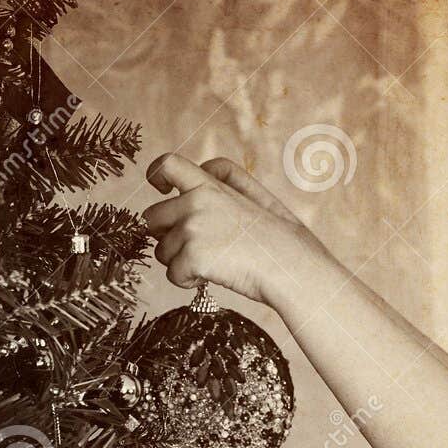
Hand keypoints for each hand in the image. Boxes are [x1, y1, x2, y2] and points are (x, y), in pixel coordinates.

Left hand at [142, 153, 324, 308]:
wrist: (294, 269)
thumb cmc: (283, 240)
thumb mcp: (259, 198)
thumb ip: (229, 181)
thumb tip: (204, 171)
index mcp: (211, 185)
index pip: (168, 164)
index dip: (156, 174)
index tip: (159, 187)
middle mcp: (196, 202)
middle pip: (152, 217)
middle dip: (166, 235)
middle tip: (193, 249)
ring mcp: (192, 229)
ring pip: (162, 251)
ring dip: (180, 262)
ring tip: (213, 265)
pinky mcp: (193, 257)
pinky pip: (173, 275)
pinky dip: (188, 282)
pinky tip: (212, 278)